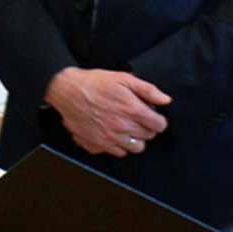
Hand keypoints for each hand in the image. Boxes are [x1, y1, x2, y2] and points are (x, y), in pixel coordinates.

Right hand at [43, 67, 170, 156]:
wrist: (67, 91)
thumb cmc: (94, 83)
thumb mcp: (123, 78)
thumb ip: (148, 90)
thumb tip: (165, 100)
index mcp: (132, 110)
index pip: (159, 125)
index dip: (158, 120)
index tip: (153, 116)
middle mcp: (122, 127)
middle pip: (148, 137)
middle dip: (147, 128)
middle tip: (138, 118)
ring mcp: (109, 138)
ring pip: (135, 148)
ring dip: (135, 139)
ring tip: (127, 127)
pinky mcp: (97, 144)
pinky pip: (117, 152)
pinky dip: (119, 145)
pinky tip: (114, 133)